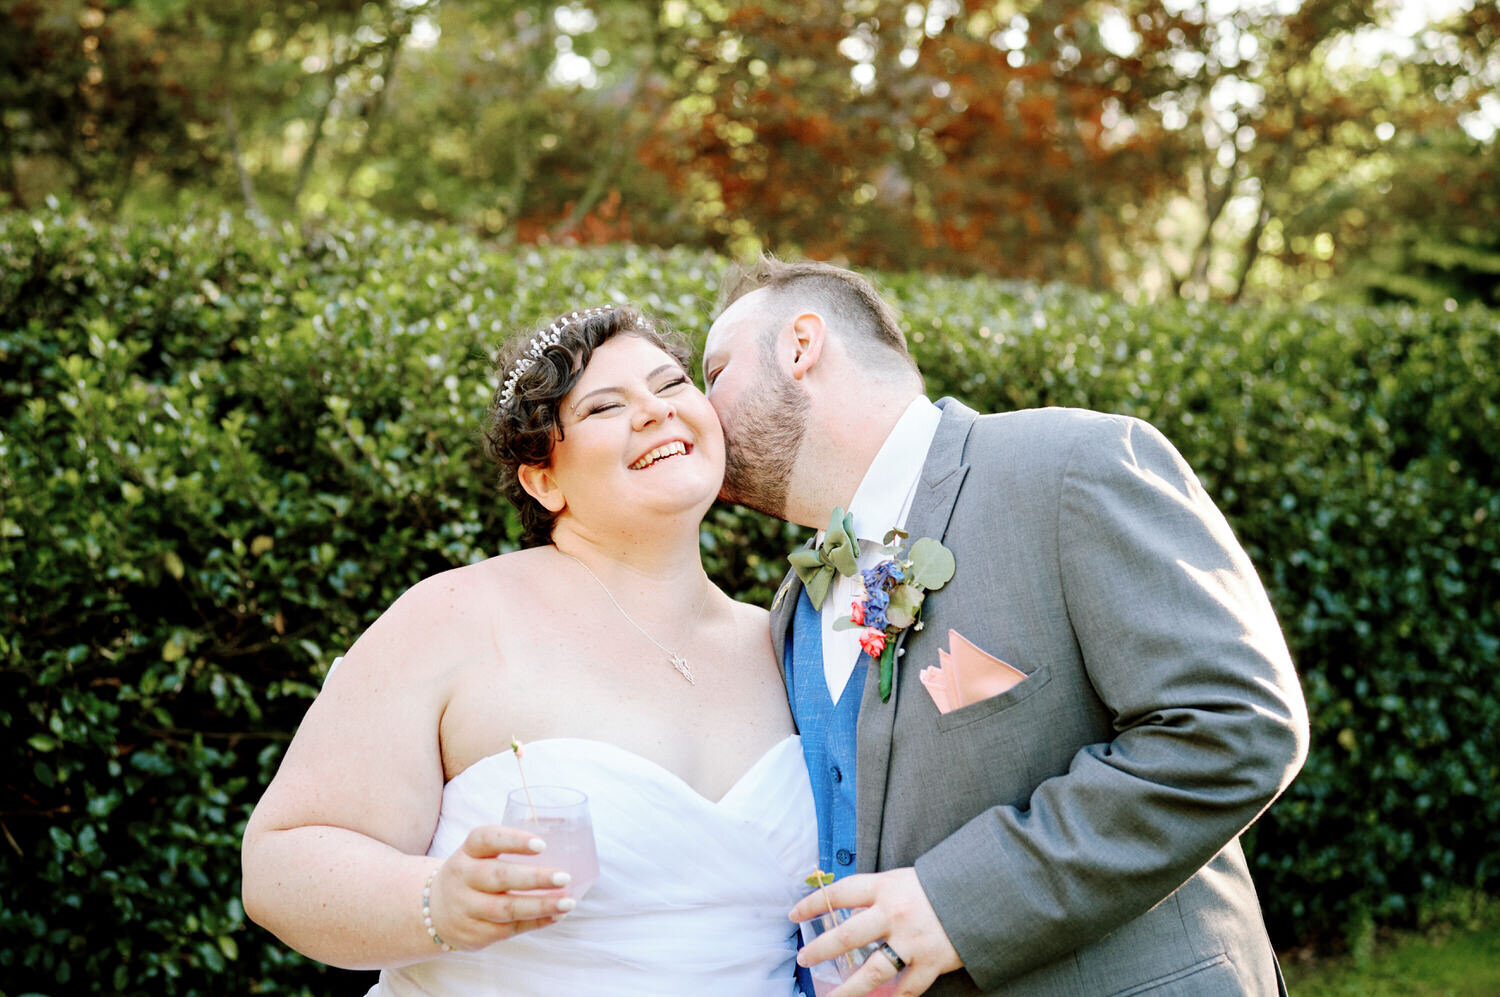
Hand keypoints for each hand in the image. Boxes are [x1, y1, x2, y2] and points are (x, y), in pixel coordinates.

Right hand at [426, 823, 573, 949]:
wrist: (432, 911)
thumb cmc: (471, 876)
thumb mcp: (477, 856)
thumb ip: (509, 852)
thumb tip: (563, 853)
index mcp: (467, 852)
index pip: (486, 839)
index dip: (514, 840)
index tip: (542, 844)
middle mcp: (462, 878)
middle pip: (499, 877)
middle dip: (535, 878)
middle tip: (564, 877)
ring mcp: (465, 908)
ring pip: (505, 908)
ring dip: (541, 906)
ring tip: (567, 903)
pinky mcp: (472, 934)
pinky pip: (508, 929)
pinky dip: (535, 923)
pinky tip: (555, 916)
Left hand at [790, 867, 960, 996]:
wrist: (981, 894)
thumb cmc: (939, 885)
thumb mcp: (904, 881)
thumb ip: (877, 897)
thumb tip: (848, 915)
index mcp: (886, 888)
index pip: (841, 893)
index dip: (814, 903)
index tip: (794, 913)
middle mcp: (894, 914)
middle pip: (847, 936)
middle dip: (820, 949)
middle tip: (803, 959)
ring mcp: (912, 941)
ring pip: (872, 971)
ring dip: (849, 989)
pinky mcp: (931, 962)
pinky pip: (907, 988)